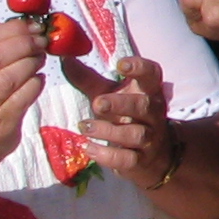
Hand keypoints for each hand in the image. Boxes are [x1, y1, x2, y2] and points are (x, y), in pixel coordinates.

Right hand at [0, 20, 47, 171]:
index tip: (32, 25)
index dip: (13, 28)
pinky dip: (35, 85)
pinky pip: (23, 97)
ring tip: (40, 60)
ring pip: (10, 76)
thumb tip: (23, 28)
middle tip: (41, 42)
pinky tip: (39, 81)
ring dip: (31, 63)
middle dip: (25, 44)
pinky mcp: (0, 124)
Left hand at [63, 56, 175, 186]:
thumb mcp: (109, 94)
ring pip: (135, 134)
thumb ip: (88, 79)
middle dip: (121, 104)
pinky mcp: (140, 160)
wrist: (154, 155)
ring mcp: (150, 138)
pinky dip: (106, 155)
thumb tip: (65, 58)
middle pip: (144, 106)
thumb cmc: (126, 116)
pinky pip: (126, 159)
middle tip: (97, 103)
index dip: (140, 67)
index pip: (152, 74)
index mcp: (148, 91)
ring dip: (109, 131)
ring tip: (84, 126)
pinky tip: (88, 148)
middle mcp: (153, 113)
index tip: (120, 64)